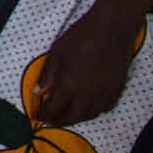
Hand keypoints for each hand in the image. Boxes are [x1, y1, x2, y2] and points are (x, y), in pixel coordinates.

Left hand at [33, 10, 134, 125]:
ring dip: (77, 118)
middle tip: (51, 121)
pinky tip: (88, 108)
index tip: (37, 117)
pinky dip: (94, 112)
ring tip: (68, 117)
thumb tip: (37, 92)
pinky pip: (104, 108)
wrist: (111, 30)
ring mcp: (104, 94)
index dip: (44, 115)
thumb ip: (47, 75)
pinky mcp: (116, 90)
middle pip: (73, 116)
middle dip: (60, 121)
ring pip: (90, 115)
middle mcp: (87, 94)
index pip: (54, 108)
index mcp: (69, 85)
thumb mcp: (56, 53)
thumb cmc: (80, 37)